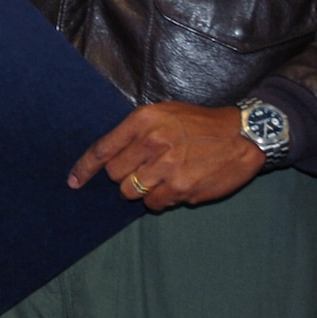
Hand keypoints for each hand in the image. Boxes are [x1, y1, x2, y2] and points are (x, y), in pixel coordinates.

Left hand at [67, 102, 264, 211]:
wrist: (242, 135)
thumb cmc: (199, 124)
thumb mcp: (165, 113)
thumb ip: (136, 132)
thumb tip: (109, 158)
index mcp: (144, 121)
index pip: (103, 149)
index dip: (85, 168)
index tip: (74, 181)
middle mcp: (153, 143)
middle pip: (116, 176)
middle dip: (125, 176)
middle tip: (145, 169)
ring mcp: (167, 167)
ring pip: (132, 193)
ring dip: (143, 189)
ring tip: (163, 176)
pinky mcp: (182, 188)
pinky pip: (155, 203)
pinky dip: (161, 199)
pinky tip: (177, 184)